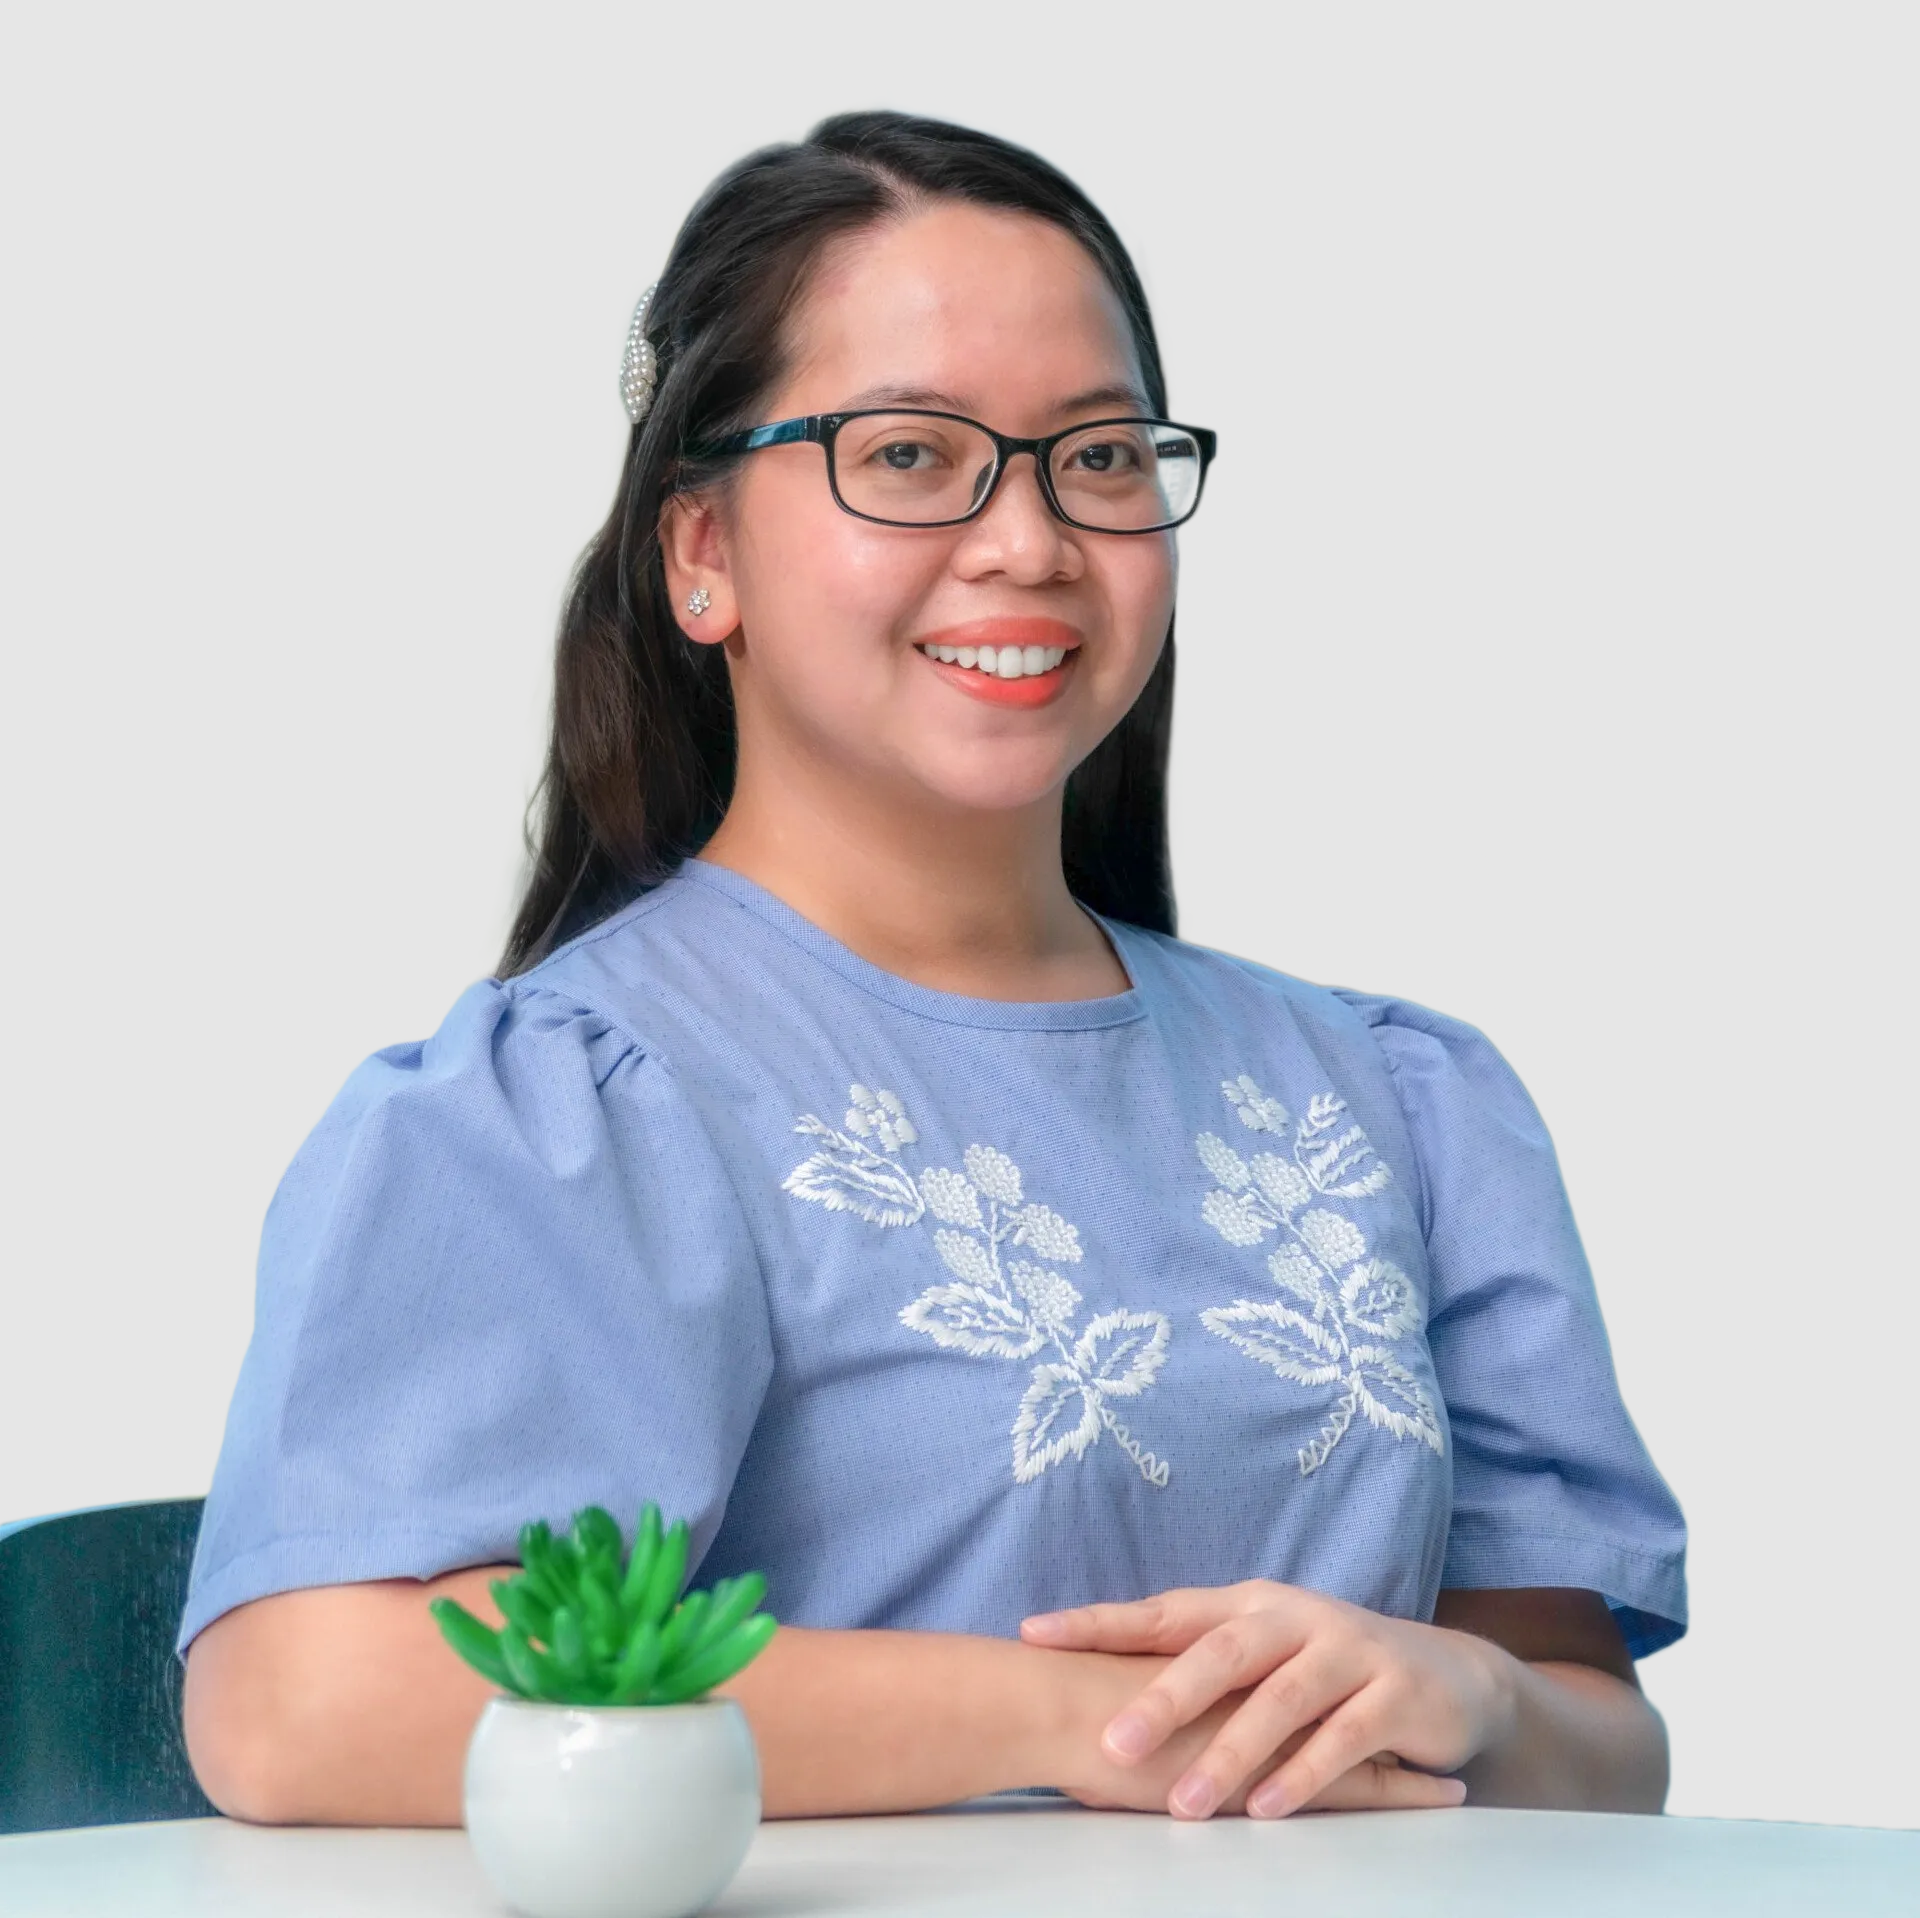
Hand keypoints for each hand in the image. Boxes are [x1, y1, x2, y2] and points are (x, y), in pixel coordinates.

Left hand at [1039, 1644, 1467, 1817]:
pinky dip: (1304, 1775)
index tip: (1034, 1632)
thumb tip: (1089, 1696)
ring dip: (1230, 1756)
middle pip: (1219, 1652)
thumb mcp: (1259, 1658)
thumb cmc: (1324, 1671)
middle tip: (1113, 1742)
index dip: (1099, 1620)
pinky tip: (1268, 1810)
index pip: (1163, 1610)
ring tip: (1185, 1805)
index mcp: (1246, 1605)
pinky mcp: (1393, 1693)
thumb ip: (1191, 1669)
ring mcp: (1346, 1651)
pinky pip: (1344, 1738)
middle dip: (1164, 1698)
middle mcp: (1292, 1617)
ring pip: (1279, 1701)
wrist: (1447, 1675)